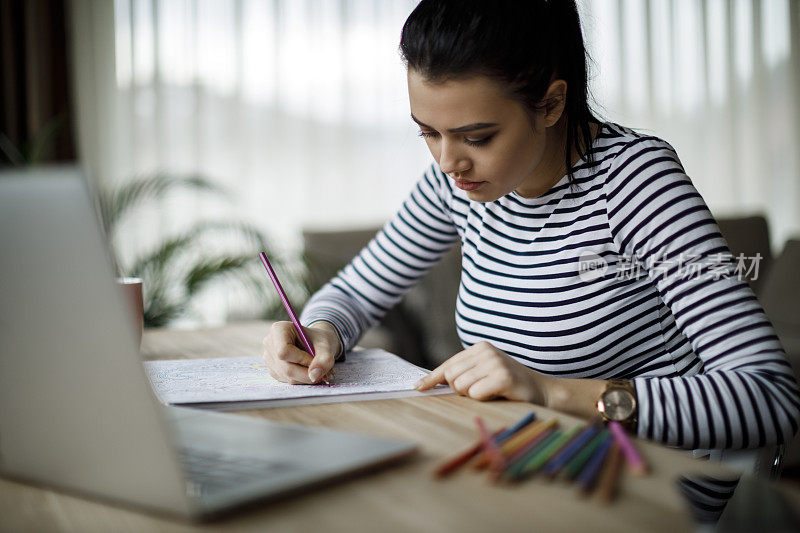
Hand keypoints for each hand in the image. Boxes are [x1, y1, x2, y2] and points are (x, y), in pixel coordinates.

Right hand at [262, 321, 340, 383]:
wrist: (316, 342)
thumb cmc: (319, 339)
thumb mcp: (326, 345)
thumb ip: (324, 359)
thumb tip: (314, 376)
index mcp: (279, 329)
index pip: (284, 351)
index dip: (302, 360)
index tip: (315, 360)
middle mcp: (270, 343)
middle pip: (286, 368)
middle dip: (307, 373)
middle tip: (323, 372)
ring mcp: (269, 358)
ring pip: (288, 376)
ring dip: (307, 377)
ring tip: (319, 369)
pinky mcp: (274, 370)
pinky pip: (288, 380)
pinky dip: (302, 379)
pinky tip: (309, 371)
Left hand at [414, 341, 549, 402]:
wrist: (542, 392)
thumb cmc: (509, 386)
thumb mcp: (484, 373)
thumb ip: (464, 373)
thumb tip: (432, 382)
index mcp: (479, 347)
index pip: (448, 364)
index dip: (432, 377)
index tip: (419, 387)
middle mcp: (486, 351)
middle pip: (451, 376)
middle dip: (459, 389)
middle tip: (478, 391)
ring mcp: (495, 362)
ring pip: (461, 386)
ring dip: (472, 395)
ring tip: (490, 392)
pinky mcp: (502, 377)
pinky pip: (475, 394)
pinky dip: (482, 399)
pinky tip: (497, 394)